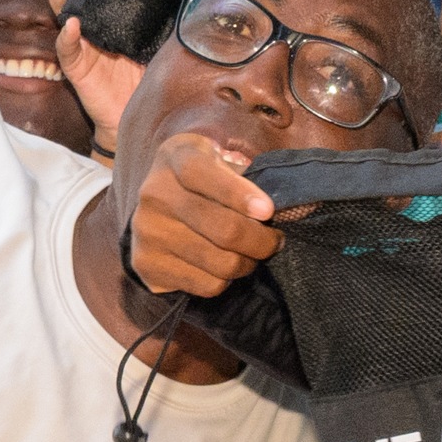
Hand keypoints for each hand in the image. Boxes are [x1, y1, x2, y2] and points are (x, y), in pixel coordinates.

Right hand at [123, 125, 278, 294]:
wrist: (156, 206)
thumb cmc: (204, 181)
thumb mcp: (222, 162)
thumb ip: (252, 177)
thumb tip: (295, 208)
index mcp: (175, 157)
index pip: (202, 173)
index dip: (238, 194)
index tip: (268, 211)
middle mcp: (155, 193)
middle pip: (223, 229)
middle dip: (261, 241)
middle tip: (274, 241)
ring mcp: (147, 231)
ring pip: (220, 263)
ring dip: (247, 263)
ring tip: (250, 254)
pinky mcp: (147, 264)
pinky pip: (206, 284)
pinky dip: (225, 281)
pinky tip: (224, 266)